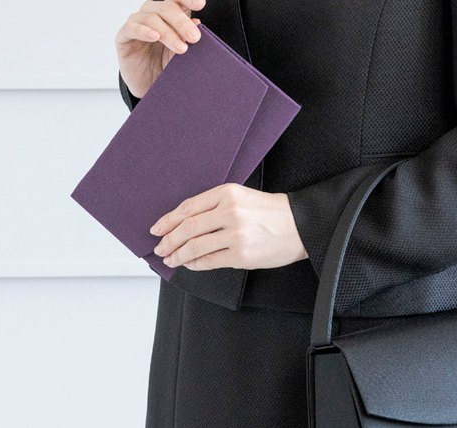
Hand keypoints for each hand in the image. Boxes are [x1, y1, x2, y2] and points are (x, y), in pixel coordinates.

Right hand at [115, 0, 206, 99]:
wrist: (150, 86)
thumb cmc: (167, 64)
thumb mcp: (182, 51)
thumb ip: (188, 37)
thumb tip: (197, 22)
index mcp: (171, 13)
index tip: (201, 4)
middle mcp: (153, 13)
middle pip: (167, 7)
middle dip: (182, 22)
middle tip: (194, 37)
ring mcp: (137, 23)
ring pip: (152, 18)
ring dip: (168, 33)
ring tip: (181, 48)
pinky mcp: (123, 36)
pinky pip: (131, 28)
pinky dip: (143, 31)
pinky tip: (155, 37)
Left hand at [149, 183, 308, 271]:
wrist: (299, 225)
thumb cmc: (272, 211)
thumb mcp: (243, 197)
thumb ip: (215, 206)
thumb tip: (185, 223)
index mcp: (228, 193)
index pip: (188, 207)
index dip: (168, 220)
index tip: (157, 228)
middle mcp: (230, 212)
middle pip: (187, 228)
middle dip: (168, 240)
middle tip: (160, 247)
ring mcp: (236, 234)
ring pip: (194, 247)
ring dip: (178, 255)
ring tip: (171, 259)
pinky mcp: (241, 255)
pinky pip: (209, 261)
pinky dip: (194, 264)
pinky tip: (189, 264)